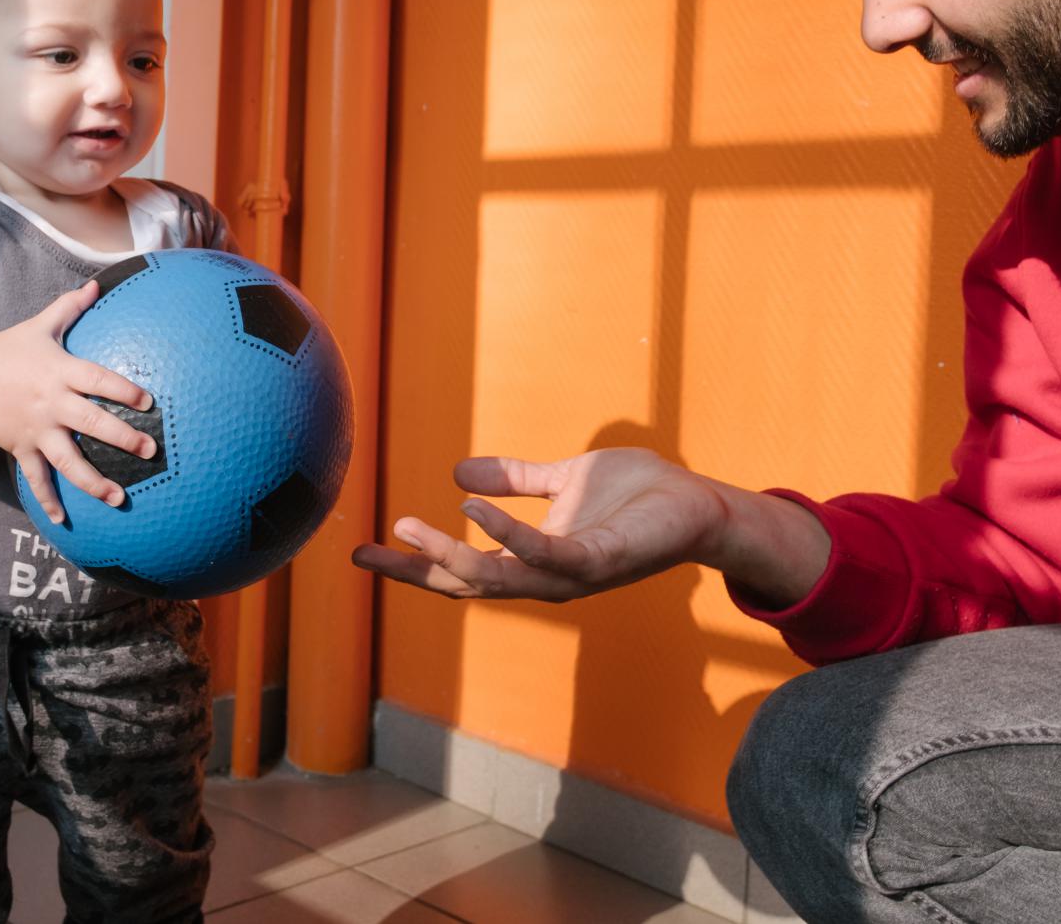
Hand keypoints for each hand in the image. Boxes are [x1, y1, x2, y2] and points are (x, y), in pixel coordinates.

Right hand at [0, 281, 155, 522]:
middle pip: (90, 422)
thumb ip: (70, 307)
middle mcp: (50, 403)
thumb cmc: (11, 350)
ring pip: (67, 460)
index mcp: (59, 371)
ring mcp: (35, 430)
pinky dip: (47, 501)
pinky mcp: (21, 448)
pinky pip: (36, 479)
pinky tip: (64, 521)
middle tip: (149, 450)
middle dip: (120, 438)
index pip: (97, 380)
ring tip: (119, 497)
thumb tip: (97, 283)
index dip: (123, 389)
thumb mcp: (40, 325)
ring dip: (93, 481)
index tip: (149, 401)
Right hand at [350, 448, 733, 600]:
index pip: (461, 570)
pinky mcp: (599, 559)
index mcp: (532, 561)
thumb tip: (458, 475)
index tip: (363, 553)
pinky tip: (472, 509)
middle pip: (466, 586)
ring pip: (497, 579)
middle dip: (414, 573)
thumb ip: (516, 480)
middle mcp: (545, 578)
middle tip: (363, 556)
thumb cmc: (637, 495)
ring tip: (409, 525)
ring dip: (450, 556)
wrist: (697, 502)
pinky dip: (506, 534)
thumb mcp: (563, 480)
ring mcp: (571, 574)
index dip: (413, 564)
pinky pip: (544, 552)